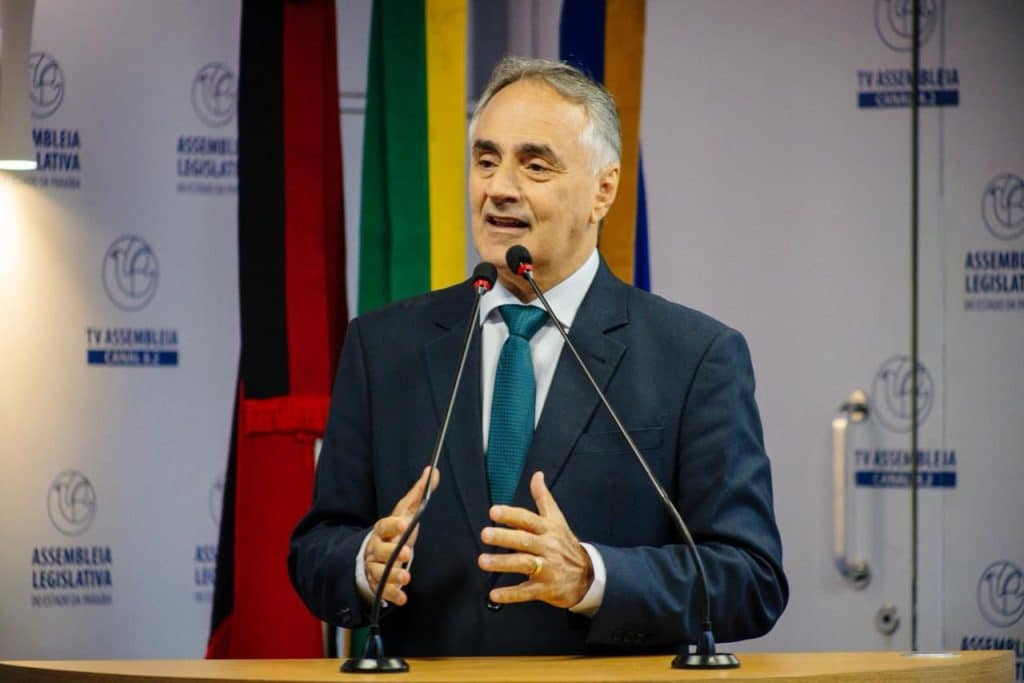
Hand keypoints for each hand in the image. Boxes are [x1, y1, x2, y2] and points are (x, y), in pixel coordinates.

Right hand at [364, 466, 439, 605]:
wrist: (373, 555)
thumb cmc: (394, 531)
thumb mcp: (405, 512)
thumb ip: (418, 494)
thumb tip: (432, 471)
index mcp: (382, 529)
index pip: (385, 525)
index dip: (393, 525)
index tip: (404, 524)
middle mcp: (376, 548)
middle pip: (381, 550)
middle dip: (392, 552)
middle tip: (407, 554)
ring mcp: (374, 567)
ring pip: (379, 571)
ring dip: (393, 575)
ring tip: (406, 578)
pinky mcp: (377, 584)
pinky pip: (383, 591)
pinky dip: (392, 595)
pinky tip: (403, 599)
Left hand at [478, 471, 593, 608]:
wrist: (588, 575)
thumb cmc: (565, 544)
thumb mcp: (557, 519)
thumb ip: (543, 497)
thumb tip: (536, 475)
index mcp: (548, 529)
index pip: (528, 519)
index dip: (511, 515)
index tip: (493, 512)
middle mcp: (548, 547)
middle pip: (525, 540)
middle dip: (504, 537)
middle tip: (485, 534)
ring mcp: (548, 568)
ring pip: (524, 564)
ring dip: (503, 563)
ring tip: (483, 561)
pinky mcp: (546, 589)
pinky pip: (527, 591)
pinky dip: (510, 594)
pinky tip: (494, 593)